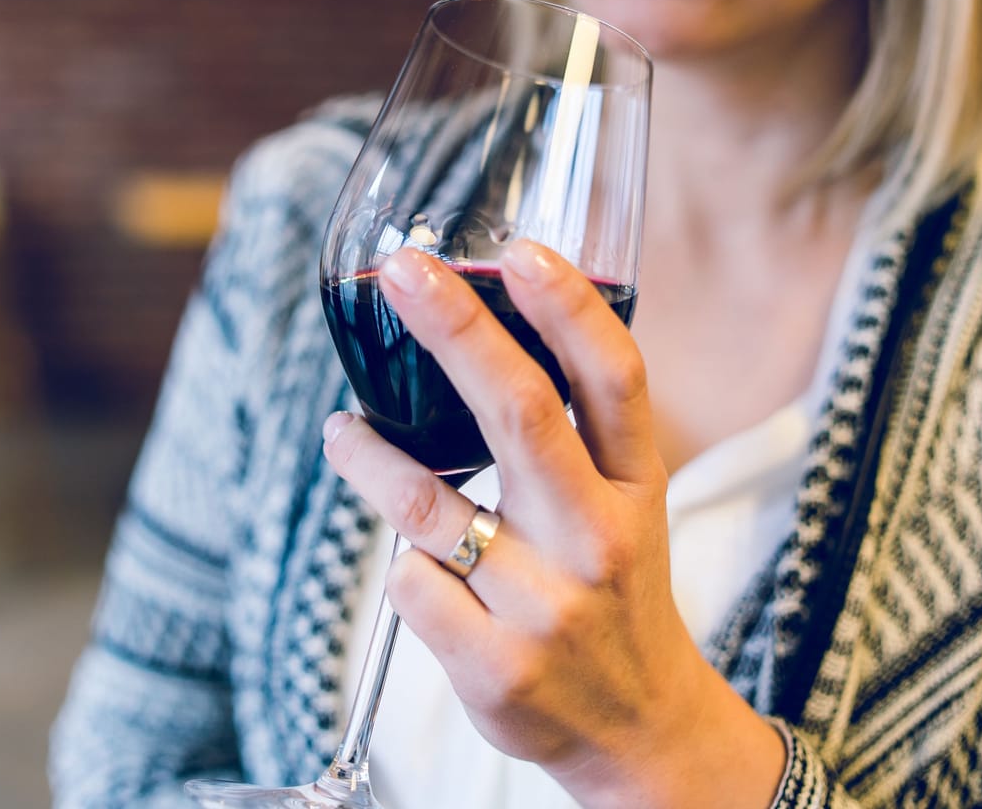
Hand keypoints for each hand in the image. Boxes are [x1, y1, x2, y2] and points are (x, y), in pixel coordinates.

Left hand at [321, 241, 784, 808]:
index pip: (612, 382)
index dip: (568, 309)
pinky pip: (412, 584)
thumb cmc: (614, 590)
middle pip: (519, 415)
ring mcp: (545, 607)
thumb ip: (578, 433)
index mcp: (636, 488)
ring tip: (342, 432)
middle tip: (404, 274)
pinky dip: (406, 567)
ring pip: (429, 506)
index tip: (519, 251)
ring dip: (369, 457)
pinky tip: (420, 567)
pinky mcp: (493, 667)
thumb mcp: (627, 506)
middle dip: (456, 330)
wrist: (638, 731)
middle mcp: (598, 540)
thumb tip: (489, 328)